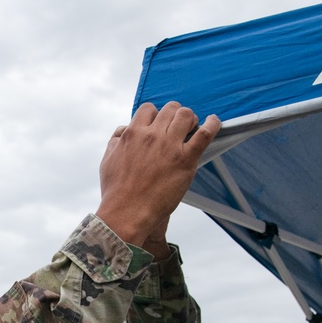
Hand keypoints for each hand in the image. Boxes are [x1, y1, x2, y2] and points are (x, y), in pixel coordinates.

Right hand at [96, 102, 219, 247]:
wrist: (127, 213)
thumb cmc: (116, 191)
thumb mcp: (107, 160)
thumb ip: (115, 141)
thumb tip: (123, 129)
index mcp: (133, 133)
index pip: (148, 109)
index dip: (156, 115)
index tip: (159, 124)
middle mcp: (152, 135)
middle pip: (170, 109)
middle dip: (175, 115)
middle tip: (178, 127)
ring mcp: (170, 146)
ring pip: (187, 115)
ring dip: (191, 119)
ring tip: (193, 128)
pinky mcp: (186, 160)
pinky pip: (205, 134)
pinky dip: (212, 124)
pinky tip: (213, 122)